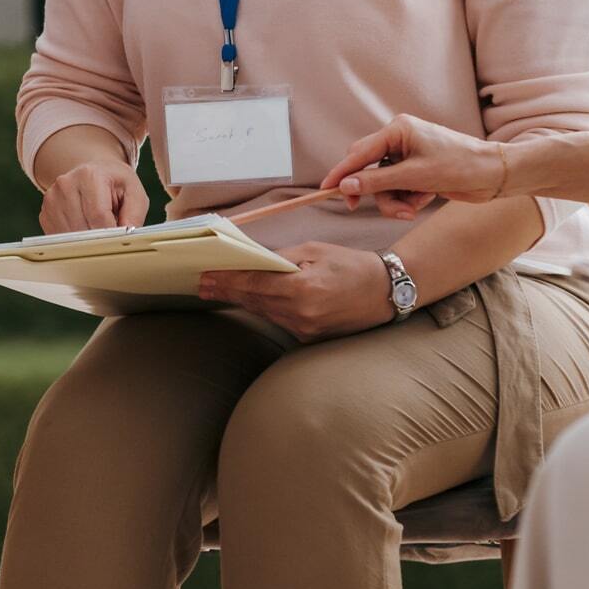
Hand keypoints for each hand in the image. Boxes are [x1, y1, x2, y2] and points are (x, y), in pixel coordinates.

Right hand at [39, 160, 147, 233]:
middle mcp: (65, 184)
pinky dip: (75, 241)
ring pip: (70, 238)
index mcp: (90, 175)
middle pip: (83, 229)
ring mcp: (51, 199)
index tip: (120, 241)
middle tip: (111, 234)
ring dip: (87, 242)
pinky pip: (60, 239)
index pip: (99, 216)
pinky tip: (84, 228)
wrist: (93, 172)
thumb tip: (126, 238)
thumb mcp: (133, 192)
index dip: (111, 234)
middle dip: (100, 239)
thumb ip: (134, 214)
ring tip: (97, 227)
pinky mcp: (45, 213)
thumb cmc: (114, 183)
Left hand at [198, 242, 395, 341]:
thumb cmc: (352, 266)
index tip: (206, 277)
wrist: (386, 292)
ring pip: (263, 312)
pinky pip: (278, 320)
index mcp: (303, 289)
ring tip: (218, 290)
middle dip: (227, 291)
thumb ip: (282, 258)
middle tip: (202, 284)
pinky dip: (263, 308)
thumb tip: (255, 262)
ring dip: (241, 301)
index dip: (227, 281)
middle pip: (254, 301)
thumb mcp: (316, 251)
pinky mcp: (309, 337)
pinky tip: (249, 300)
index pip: (254, 285)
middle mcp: (302, 314)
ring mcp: (305, 329)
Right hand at [320, 114, 505, 218]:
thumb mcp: (415, 176)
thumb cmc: (459, 166)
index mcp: (397, 130)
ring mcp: (408, 156)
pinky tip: (425, 199)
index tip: (326, 188)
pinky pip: (398, 189)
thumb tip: (347, 185)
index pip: (359, 152)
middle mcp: (399, 140)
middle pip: (369, 171)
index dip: (342, 172)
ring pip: (383, 185)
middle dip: (379, 194)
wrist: (493, 175)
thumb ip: (377, 181)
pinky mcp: (416, 171)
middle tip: (390, 209)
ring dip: (396, 201)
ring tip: (415, 207)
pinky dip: (408, 199)